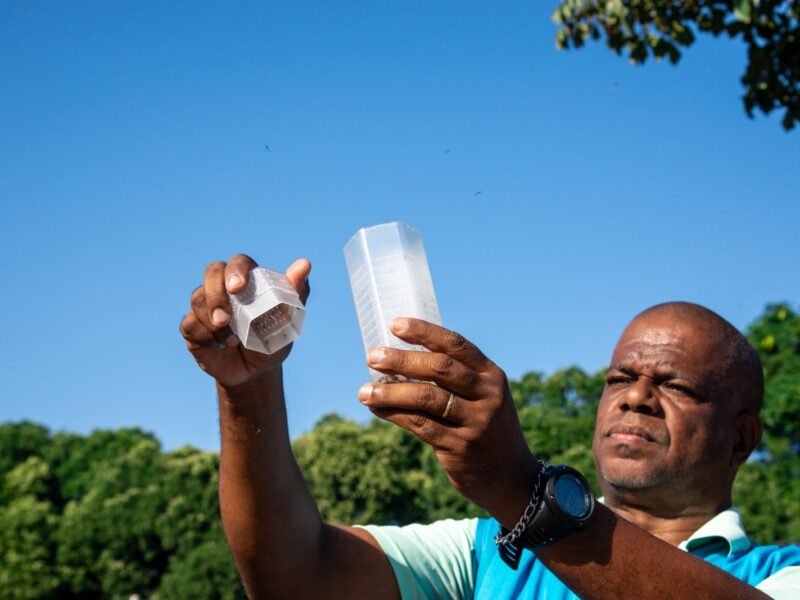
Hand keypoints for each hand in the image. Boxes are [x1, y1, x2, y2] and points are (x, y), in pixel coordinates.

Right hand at [180, 254, 310, 387]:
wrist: (256, 372)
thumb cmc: (273, 339)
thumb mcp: (288, 320)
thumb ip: (295, 292)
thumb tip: (304, 264)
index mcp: (248, 280)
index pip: (238, 262)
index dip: (235, 271)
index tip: (237, 288)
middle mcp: (224, 287)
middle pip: (212, 272)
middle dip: (216, 294)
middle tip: (225, 320)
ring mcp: (205, 306)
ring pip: (198, 299)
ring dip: (214, 323)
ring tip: (233, 340)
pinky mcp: (193, 326)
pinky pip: (189, 324)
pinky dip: (206, 337)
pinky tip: (221, 346)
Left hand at [358, 318, 537, 523]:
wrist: (511, 478)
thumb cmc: (486, 429)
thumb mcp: (484, 398)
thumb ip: (455, 379)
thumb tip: (399, 360)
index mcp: (492, 376)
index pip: (456, 345)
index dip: (424, 332)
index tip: (395, 325)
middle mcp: (488, 395)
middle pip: (439, 368)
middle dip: (402, 360)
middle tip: (372, 357)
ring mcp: (476, 422)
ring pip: (426, 398)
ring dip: (390, 392)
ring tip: (364, 391)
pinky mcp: (461, 447)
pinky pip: (420, 425)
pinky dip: (394, 415)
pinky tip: (377, 410)